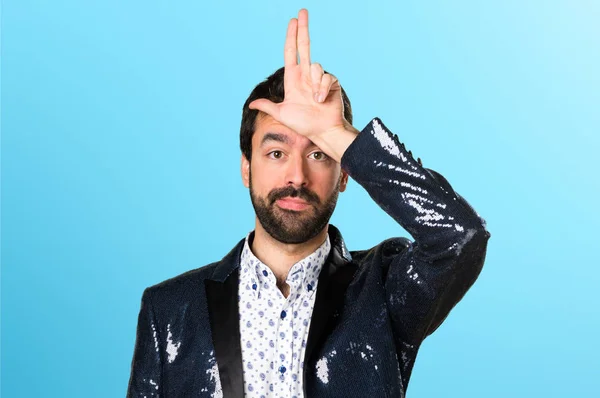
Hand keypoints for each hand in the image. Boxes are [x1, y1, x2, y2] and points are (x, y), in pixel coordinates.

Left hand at [248, 9, 347, 141]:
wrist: (322, 132)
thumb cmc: (304, 124)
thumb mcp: (282, 114)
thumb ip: (268, 106)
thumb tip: (251, 104)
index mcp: (293, 78)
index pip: (291, 52)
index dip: (291, 36)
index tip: (292, 21)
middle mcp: (306, 75)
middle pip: (305, 45)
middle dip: (304, 28)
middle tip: (302, 11)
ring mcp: (319, 78)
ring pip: (316, 65)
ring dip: (314, 84)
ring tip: (314, 101)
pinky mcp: (331, 83)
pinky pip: (326, 77)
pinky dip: (321, 89)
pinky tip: (320, 100)